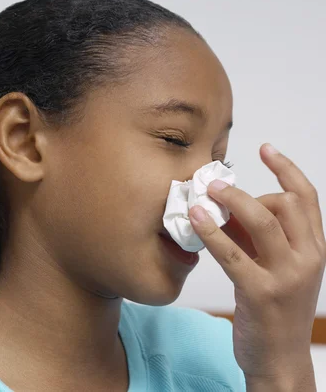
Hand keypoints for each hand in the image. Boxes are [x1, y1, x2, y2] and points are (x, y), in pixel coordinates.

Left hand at [189, 143, 325, 388]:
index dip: (286, 168)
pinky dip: (211, 232)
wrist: (279, 359)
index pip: (306, 197)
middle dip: (247, 191)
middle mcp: (308, 259)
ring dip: (231, 200)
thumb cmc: (274, 310)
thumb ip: (260, 239)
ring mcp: (286, 276)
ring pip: (262, 221)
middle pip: (283, 203)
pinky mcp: (260, 293)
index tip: (265, 148)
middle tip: (217, 187)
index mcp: (314, 249)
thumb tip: (228, 209)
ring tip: (206, 194)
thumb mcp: (277, 268)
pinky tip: (195, 220)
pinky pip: (232, 253)